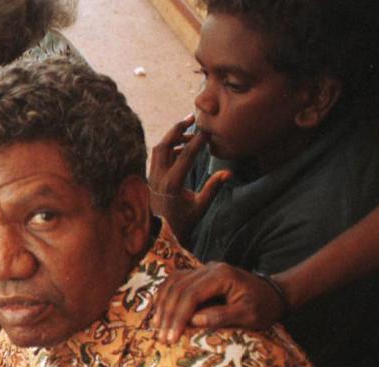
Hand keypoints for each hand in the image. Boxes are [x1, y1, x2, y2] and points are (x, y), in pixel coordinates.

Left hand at [148, 114, 229, 240]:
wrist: (160, 235)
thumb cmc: (182, 223)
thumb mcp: (200, 207)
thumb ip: (213, 188)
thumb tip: (228, 173)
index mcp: (172, 184)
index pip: (185, 155)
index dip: (197, 141)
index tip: (207, 130)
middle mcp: (158, 178)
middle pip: (164, 145)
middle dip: (177, 129)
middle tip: (192, 118)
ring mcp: (151, 177)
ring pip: (158, 149)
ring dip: (172, 137)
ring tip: (189, 133)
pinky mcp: (149, 178)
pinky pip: (157, 157)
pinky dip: (168, 147)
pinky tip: (181, 147)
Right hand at [153, 262, 287, 342]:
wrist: (272, 294)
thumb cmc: (263, 307)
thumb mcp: (248, 315)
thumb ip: (221, 316)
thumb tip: (193, 321)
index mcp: (222, 275)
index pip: (191, 294)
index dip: (178, 316)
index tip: (172, 337)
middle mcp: (209, 268)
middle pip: (178, 288)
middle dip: (168, 314)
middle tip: (163, 337)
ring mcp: (203, 269)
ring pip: (172, 283)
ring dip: (163, 305)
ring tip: (158, 327)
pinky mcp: (199, 275)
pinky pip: (174, 282)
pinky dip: (164, 296)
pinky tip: (160, 312)